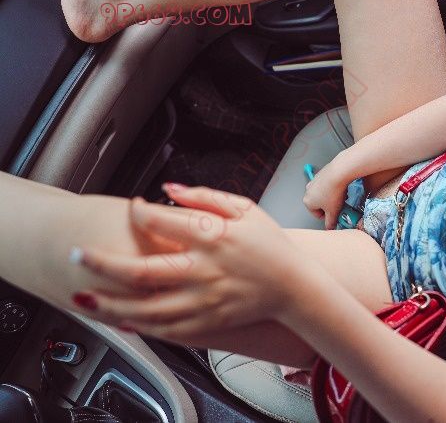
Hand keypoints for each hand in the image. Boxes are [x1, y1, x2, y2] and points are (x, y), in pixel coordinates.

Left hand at [71, 186, 315, 343]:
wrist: (295, 288)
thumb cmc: (271, 247)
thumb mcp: (246, 209)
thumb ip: (206, 196)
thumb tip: (169, 189)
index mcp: (214, 237)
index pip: (160, 221)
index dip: (137, 212)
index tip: (131, 207)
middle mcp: (204, 270)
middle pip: (142, 270)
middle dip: (102, 263)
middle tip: (77, 256)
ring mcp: (204, 300)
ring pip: (146, 307)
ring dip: (110, 303)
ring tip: (83, 296)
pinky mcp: (208, 322)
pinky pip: (166, 329)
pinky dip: (139, 326)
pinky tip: (120, 319)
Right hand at [303, 155, 352, 229]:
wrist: (338, 173)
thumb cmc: (333, 193)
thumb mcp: (333, 212)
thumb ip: (330, 223)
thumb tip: (329, 228)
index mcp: (307, 202)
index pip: (317, 214)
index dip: (327, 216)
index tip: (335, 214)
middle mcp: (308, 191)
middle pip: (319, 204)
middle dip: (329, 206)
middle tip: (338, 205)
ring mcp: (313, 181)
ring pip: (323, 194)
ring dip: (330, 197)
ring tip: (340, 196)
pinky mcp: (320, 174)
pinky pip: (326, 185)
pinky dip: (332, 187)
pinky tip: (339, 187)